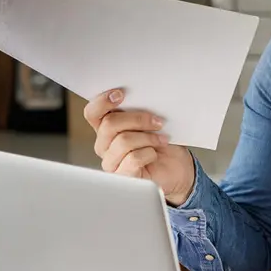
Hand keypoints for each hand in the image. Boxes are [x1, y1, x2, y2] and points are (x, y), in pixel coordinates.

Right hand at [84, 88, 195, 204]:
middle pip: (109, 124)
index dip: (102, 102)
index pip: (93, 113)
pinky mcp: (123, 176)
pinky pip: (133, 158)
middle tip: (158, 121)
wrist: (178, 168)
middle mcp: (104, 144)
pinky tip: (156, 153)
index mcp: (106, 128)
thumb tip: (140, 98)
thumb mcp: (152, 123)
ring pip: (122, 141)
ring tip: (162, 139)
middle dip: (137, 119)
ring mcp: (111, 161)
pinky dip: (149, 152)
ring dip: (148, 137)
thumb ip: (139, 111)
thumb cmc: (163, 143)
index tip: (120, 93)